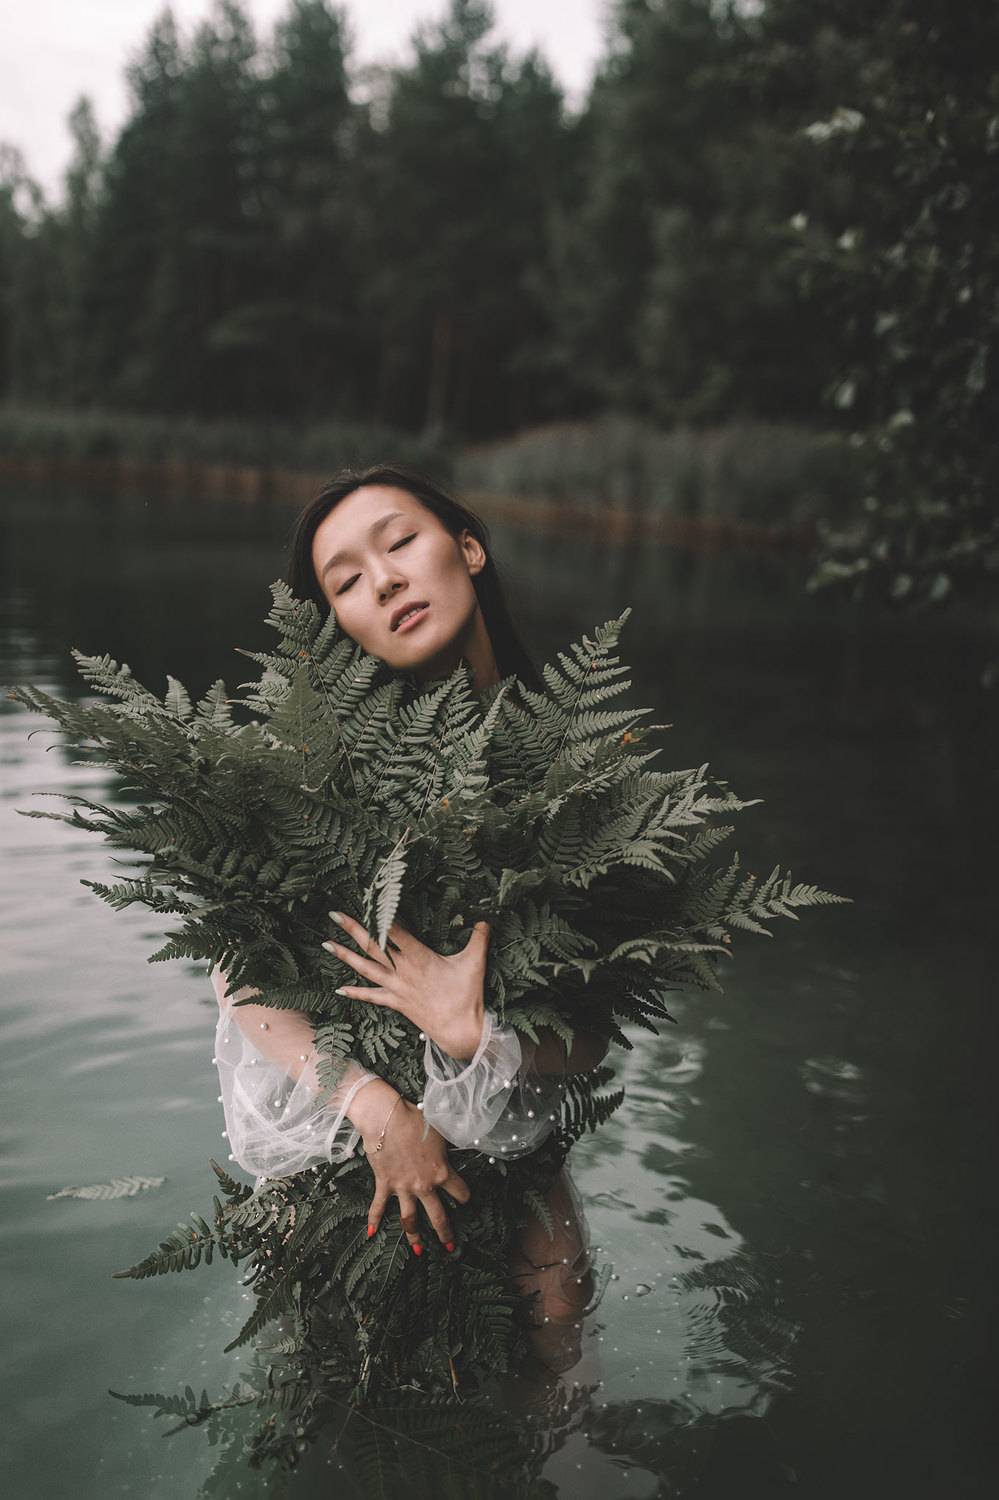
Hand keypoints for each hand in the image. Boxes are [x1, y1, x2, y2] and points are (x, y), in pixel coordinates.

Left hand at [321, 910, 489, 1060]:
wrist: (460, 1031)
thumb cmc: (467, 996)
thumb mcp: (475, 962)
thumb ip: (479, 938)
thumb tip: (486, 917)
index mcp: (420, 958)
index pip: (396, 932)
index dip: (382, 916)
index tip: (368, 900)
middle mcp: (403, 971)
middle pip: (373, 947)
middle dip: (353, 930)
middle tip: (335, 915)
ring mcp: (396, 988)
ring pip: (366, 969)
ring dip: (345, 956)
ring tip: (327, 945)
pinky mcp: (396, 1003)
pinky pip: (372, 997)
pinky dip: (356, 992)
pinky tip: (339, 988)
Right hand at [350, 1080, 471, 1253]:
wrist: (386, 1118)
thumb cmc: (415, 1120)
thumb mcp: (441, 1130)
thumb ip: (450, 1144)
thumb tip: (462, 1140)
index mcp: (441, 1172)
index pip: (460, 1192)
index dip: (465, 1196)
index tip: (466, 1200)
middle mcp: (423, 1185)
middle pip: (438, 1216)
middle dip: (445, 1233)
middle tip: (450, 1247)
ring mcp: (402, 1188)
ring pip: (410, 1219)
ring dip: (414, 1237)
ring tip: (419, 1251)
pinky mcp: (384, 1184)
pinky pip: (377, 1207)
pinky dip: (373, 1221)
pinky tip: (370, 1234)